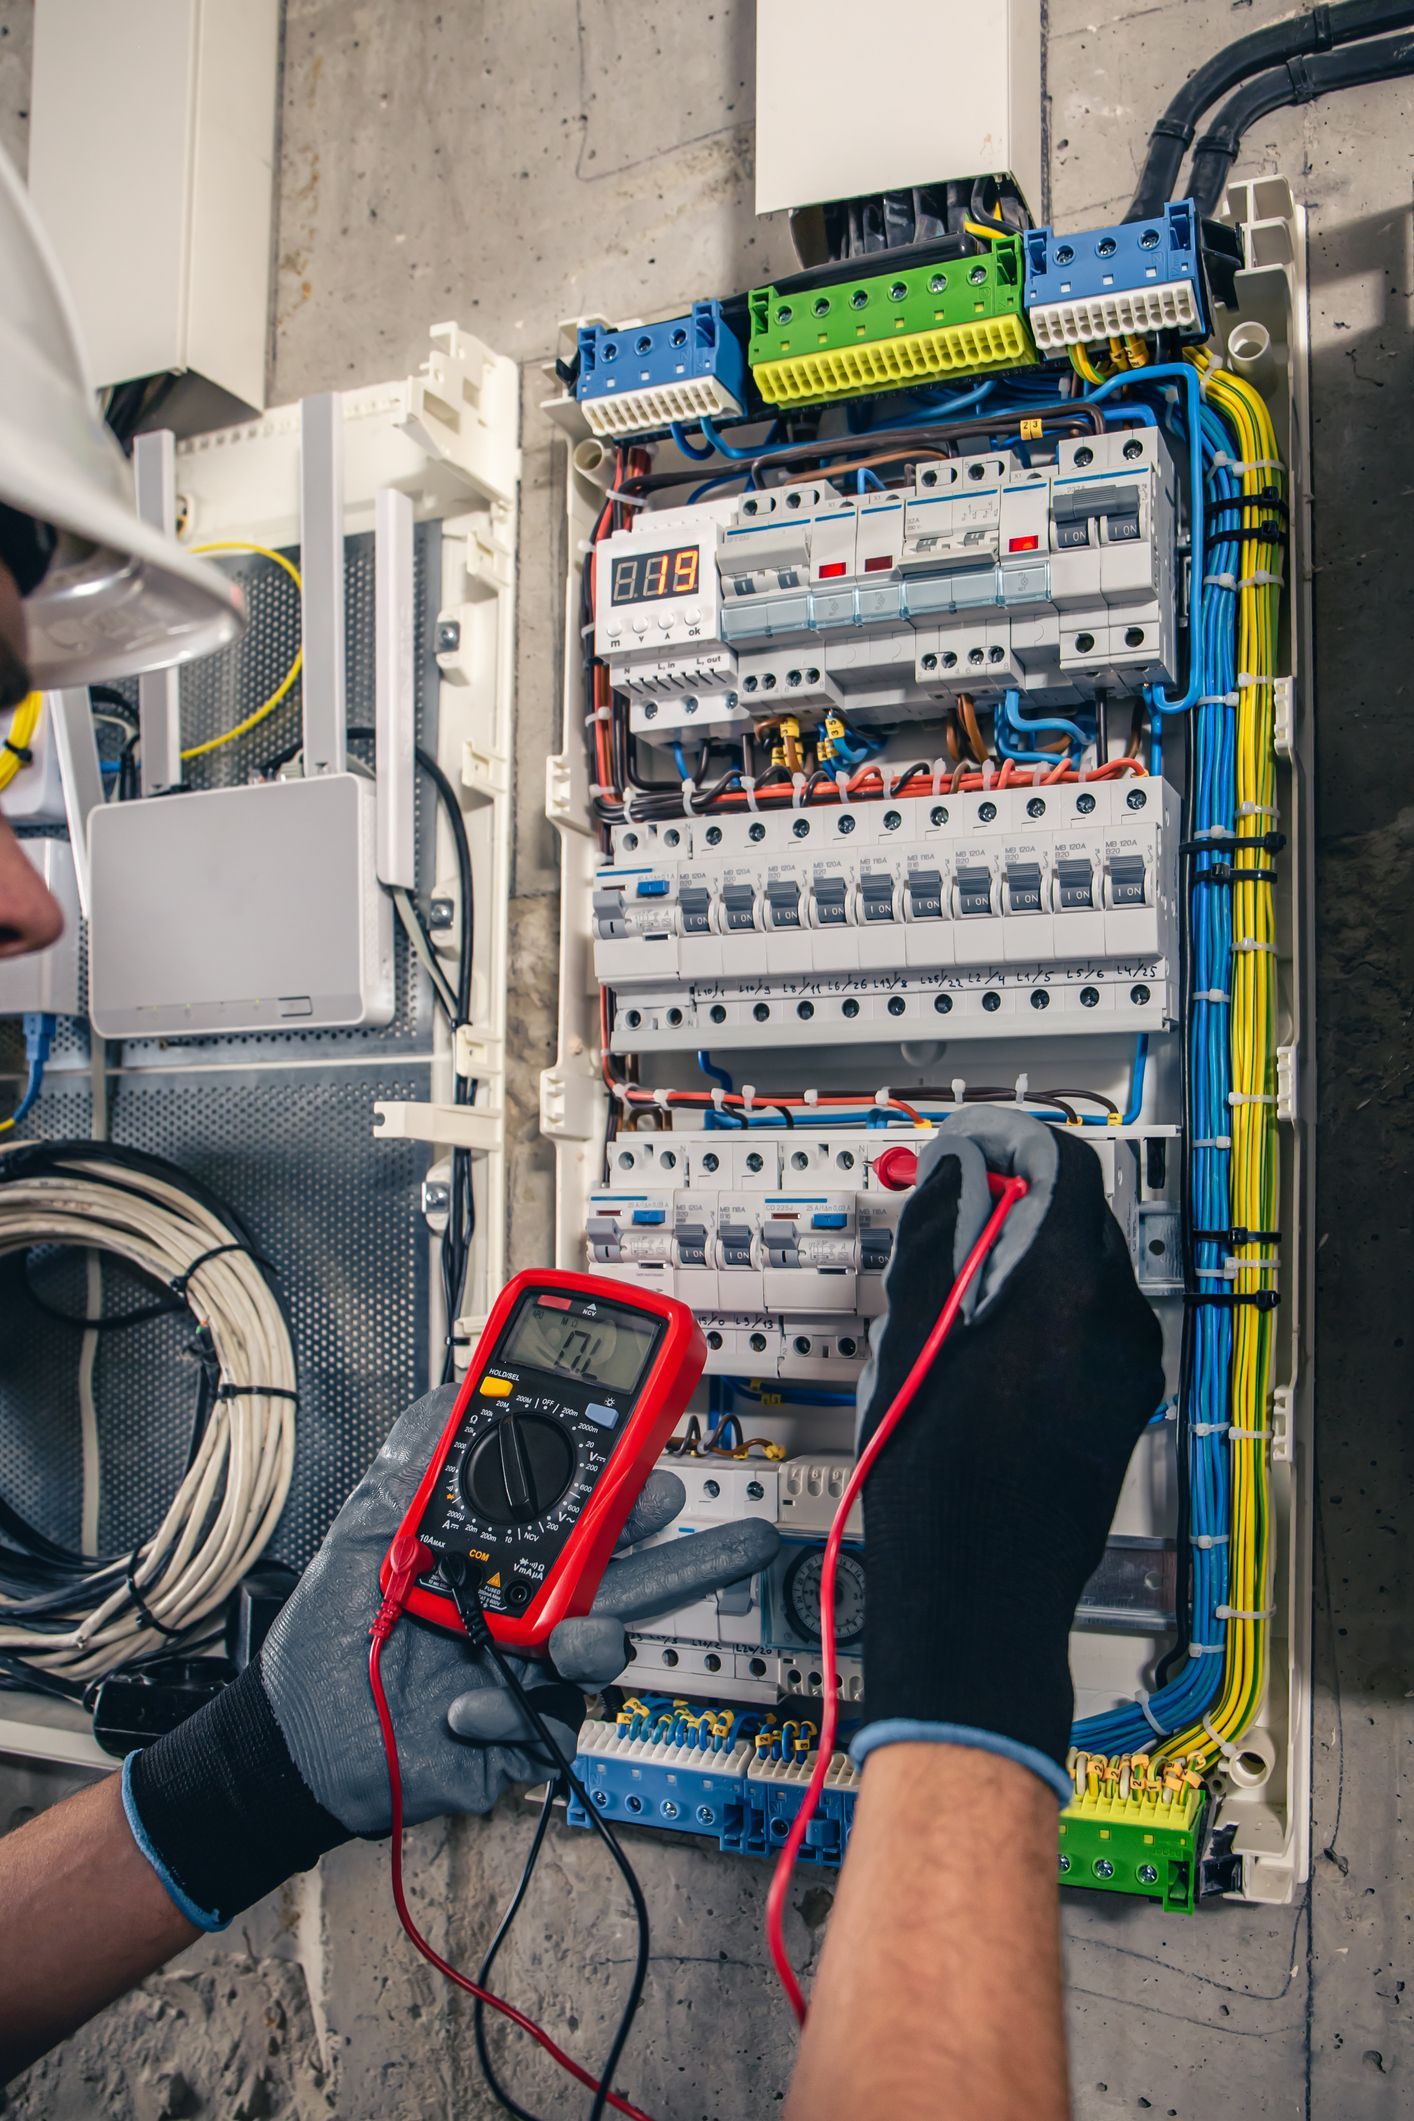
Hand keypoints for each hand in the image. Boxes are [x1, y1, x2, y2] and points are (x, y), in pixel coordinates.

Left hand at [125, 1385, 778, 1927]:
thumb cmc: (333, 1637)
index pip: (585, 1515)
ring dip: (596, 1641)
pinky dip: (505, 1709)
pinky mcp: (518, 1732)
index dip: (627, 1490)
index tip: (656, 1463)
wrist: (295, 1737)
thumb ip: (409, 1465)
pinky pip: (545, 1722)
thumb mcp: (364, 1534)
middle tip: (740, 1540)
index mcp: (507, 1554)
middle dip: (692, 1559)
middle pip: (628, 1579)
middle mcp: (531, 1608)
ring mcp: (530, 1671)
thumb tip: (448, 1396)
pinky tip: (461, 1701)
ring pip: (603, 1651)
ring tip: (570, 1639)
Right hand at [851, 1107, 1164, 1798]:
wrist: (978, 1596)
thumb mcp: (910, 1339)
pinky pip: (1086, 1325)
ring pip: (1081, 1271)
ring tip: (947, 1299)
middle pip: (1074, 1214)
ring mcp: (1127, 1369)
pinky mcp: (1121, 1406)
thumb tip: (954, 1172)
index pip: (1061, 1164)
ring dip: (1021, 1260)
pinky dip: (1039, 1312)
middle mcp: (1116, 1324)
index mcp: (1068, 1292)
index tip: (963, 1151)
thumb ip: (939, 1237)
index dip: (1007, 1144)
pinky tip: (978, 1351)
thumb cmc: (938, 1485)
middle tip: (944, 1217)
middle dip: (1011, 1202)